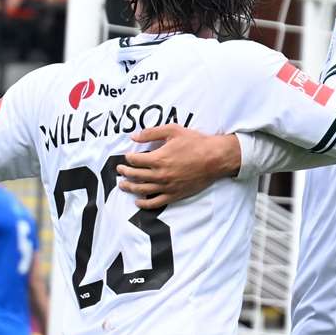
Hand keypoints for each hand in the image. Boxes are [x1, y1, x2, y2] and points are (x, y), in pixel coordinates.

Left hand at [116, 125, 241, 207]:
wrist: (216, 158)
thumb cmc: (196, 142)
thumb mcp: (173, 130)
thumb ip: (151, 133)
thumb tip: (133, 136)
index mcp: (158, 158)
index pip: (135, 160)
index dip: (128, 158)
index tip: (127, 157)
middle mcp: (160, 174)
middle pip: (136, 175)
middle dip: (125, 172)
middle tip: (119, 170)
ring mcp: (167, 186)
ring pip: (142, 190)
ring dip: (130, 188)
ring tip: (122, 185)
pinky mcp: (175, 195)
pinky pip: (156, 203)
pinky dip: (144, 204)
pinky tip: (138, 202)